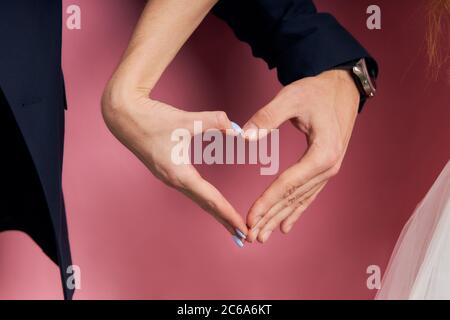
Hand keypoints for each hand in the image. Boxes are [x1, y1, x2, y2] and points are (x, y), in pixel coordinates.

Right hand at [101, 86, 247, 238]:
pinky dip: (206, 199)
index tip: (242, 229)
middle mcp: (173, 180)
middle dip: (224, 220)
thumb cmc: (149, 118)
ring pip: (198, 198)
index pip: (210, 198)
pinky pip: (191, 190)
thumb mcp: (183, 120)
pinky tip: (211, 201)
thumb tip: (235, 129)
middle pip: (205, 204)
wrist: (123, 115)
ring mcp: (169, 177)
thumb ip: (212, 121)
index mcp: (178, 174)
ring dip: (215, 212)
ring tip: (230, 223)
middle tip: (243, 236)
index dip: (228, 214)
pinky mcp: (168, 170)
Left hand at [243, 70, 359, 242]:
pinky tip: (284, 225)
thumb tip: (245, 137)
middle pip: (293, 198)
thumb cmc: (316, 92)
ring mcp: (328, 170)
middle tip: (250, 236)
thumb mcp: (291, 97)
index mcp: (322, 153)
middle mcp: (328, 167)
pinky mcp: (323, 169)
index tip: (250, 218)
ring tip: (262, 236)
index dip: (267, 202)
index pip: (289, 184)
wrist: (341, 89)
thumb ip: (267, 117)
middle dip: (270, 218)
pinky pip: (307, 194)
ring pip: (299, 200)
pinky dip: (295, 211)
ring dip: (280, 218)